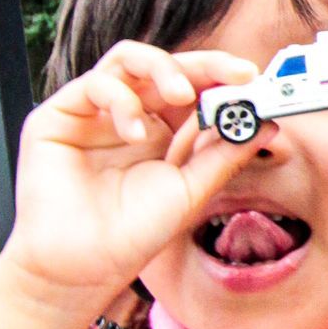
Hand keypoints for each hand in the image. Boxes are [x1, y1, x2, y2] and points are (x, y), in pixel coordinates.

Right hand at [3, 43, 256, 321]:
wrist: (84, 269)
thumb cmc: (132, 235)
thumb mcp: (191, 191)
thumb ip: (224, 155)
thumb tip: (268, 123)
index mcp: (161, 130)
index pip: (194, 87)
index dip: (222, 76)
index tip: (253, 77)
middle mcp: (129, 115)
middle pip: (166, 66)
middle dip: (204, 65)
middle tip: (232, 74)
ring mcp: (94, 113)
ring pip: (128, 60)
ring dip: (162, 69)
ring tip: (181, 96)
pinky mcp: (59, 116)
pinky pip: (94, 83)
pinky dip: (121, 99)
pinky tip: (134, 134)